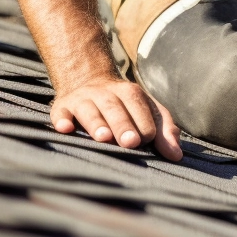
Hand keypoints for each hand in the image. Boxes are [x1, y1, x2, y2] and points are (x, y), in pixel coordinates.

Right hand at [51, 77, 182, 160]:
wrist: (88, 81)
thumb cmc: (125, 107)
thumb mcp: (148, 111)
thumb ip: (164, 130)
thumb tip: (176, 156)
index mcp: (129, 92)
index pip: (139, 106)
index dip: (143, 124)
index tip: (146, 141)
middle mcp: (105, 93)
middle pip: (115, 107)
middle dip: (123, 124)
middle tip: (131, 142)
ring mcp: (82, 99)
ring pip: (89, 109)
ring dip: (96, 122)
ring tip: (103, 138)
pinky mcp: (62, 107)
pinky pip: (60, 112)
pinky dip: (62, 119)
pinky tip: (65, 128)